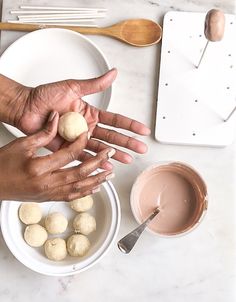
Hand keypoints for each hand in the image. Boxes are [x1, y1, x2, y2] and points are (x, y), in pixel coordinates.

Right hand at [0, 111, 114, 201]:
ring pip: (79, 188)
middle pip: (80, 173)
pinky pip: (71, 196)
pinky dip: (85, 192)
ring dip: (97, 179)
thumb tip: (57, 118)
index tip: (88, 133)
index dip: (81, 142)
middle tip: (110, 153)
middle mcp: (47, 183)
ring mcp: (48, 193)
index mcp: (39, 167)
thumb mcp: (21, 144)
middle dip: (98, 162)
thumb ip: (43, 133)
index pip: (69, 154)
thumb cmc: (3, 164)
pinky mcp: (48, 198)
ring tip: (110, 173)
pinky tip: (95, 187)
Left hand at [15, 69, 149, 166]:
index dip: (130, 125)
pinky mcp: (67, 148)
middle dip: (128, 142)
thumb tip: (113, 74)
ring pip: (100, 148)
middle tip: (141, 148)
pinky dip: (94, 161)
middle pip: (112, 136)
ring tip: (128, 159)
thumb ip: (94, 84)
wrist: (26, 107)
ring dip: (115, 154)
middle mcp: (87, 127)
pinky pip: (83, 156)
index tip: (143, 130)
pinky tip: (106, 165)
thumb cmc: (45, 96)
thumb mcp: (72, 87)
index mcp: (90, 113)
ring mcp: (78, 139)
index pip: (115, 120)